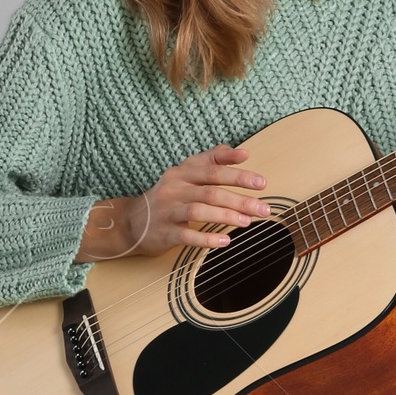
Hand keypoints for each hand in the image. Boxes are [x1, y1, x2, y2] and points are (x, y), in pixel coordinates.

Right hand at [79, 144, 270, 261]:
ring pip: (199, 210)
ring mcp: (168, 210)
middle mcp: (175, 187)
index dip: (237, 172)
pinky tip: (224, 241)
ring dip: (226, 216)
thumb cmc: (168, 197)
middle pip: (211, 190)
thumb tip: (242, 153)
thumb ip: (211, 160)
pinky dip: (206, 239)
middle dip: (240, 199)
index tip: (260, 181)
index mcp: (183, 172)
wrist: (132, 222)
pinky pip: (186, 235)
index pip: (212, 168)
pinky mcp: (164, 232)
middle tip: (263, 208)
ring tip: (247, 222)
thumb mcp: (185, 174)